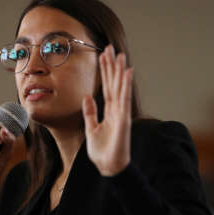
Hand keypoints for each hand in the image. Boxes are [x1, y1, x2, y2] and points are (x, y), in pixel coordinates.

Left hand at [82, 45, 132, 175]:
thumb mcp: (91, 128)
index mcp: (109, 111)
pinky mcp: (123, 120)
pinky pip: (123, 99)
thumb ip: (90, 112)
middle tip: (110, 48)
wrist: (108, 166)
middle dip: (111, 66)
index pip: (106, 87)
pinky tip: (127, 72)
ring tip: (119, 55)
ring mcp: (121, 113)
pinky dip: (125, 86)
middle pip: (113, 83)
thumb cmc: (102, 150)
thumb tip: (87, 97)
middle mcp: (116, 109)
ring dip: (120, 71)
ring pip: (120, 88)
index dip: (105, 72)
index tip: (102, 56)